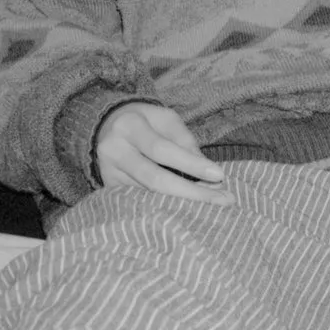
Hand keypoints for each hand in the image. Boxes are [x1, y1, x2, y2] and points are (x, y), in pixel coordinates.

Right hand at [94, 101, 232, 206]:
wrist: (105, 126)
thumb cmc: (144, 121)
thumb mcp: (166, 119)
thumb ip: (185, 142)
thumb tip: (209, 174)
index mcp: (129, 126)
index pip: (162, 150)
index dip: (191, 164)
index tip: (220, 176)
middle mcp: (114, 150)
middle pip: (155, 179)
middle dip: (192, 192)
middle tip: (223, 200)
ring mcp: (108, 173)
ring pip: (149, 195)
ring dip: (184, 202)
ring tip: (214, 205)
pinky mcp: (108, 189)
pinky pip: (142, 202)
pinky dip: (167, 206)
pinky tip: (188, 210)